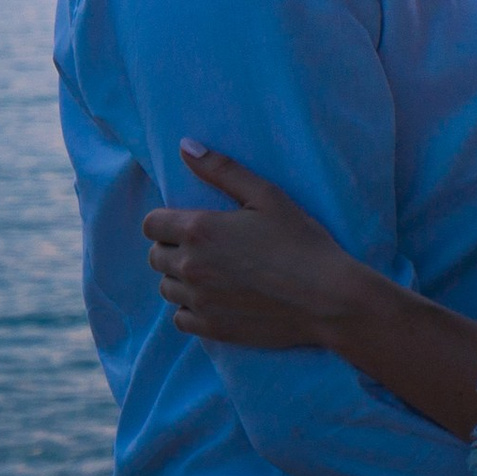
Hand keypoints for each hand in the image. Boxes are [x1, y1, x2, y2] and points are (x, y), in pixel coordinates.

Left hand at [143, 142, 374, 350]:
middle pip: (155, 256)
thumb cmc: (300, 240)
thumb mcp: (266, 194)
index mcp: (199, 230)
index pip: (151, 224)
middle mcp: (191, 267)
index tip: (188, 221)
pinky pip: (179, 319)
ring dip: (180, 277)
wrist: (325, 298)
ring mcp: (199, 302)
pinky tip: (215, 297)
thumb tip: (185, 146)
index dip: (166, 220)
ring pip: (166, 288)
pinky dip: (190, 308)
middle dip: (172, 247)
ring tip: (212, 271)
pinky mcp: (211, 329)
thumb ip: (221, 169)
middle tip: (207, 245)